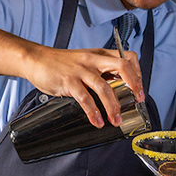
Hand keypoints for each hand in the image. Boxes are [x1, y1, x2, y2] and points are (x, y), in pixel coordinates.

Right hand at [20, 45, 141, 128]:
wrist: (36, 60)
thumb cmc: (60, 63)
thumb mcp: (84, 60)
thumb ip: (100, 70)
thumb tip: (117, 85)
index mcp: (99, 54)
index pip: (127, 57)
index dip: (137, 73)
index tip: (139, 88)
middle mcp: (93, 60)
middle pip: (121, 67)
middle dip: (133, 85)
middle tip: (137, 100)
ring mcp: (81, 70)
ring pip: (105, 88)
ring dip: (113, 107)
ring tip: (116, 120)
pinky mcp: (69, 82)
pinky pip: (86, 99)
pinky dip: (93, 113)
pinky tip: (97, 121)